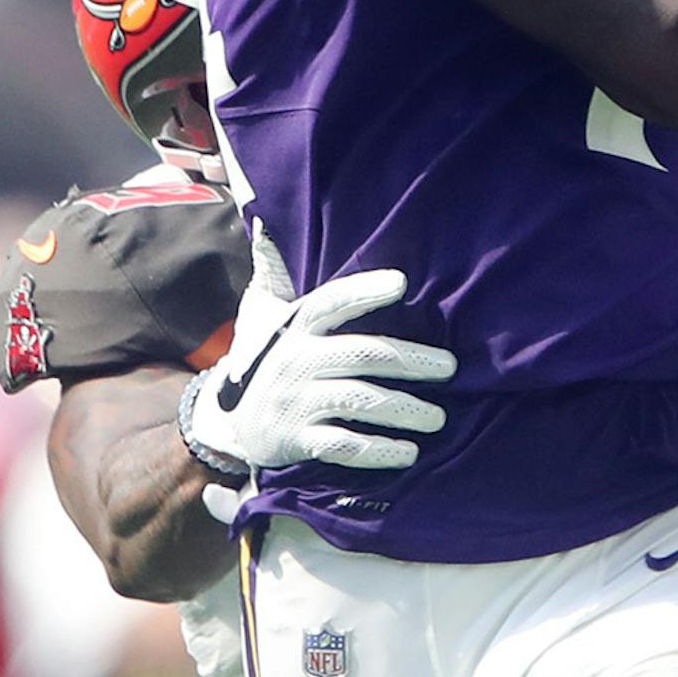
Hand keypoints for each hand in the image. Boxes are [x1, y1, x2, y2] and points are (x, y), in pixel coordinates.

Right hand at [184, 227, 455, 477]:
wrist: (227, 424)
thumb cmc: (263, 362)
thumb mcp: (260, 315)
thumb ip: (273, 273)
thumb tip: (263, 223)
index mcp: (296, 328)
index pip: (332, 303)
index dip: (364, 291)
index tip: (401, 284)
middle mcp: (298, 361)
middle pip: (364, 354)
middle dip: (412, 361)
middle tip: (450, 368)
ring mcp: (297, 401)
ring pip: (361, 401)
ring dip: (404, 409)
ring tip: (437, 418)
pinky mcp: (298, 440)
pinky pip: (345, 445)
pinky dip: (379, 450)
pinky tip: (409, 453)